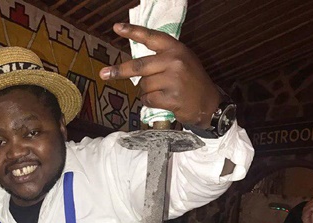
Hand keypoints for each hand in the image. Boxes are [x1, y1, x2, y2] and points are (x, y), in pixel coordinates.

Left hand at [99, 23, 219, 126]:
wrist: (209, 104)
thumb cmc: (192, 82)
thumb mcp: (183, 61)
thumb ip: (163, 58)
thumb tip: (134, 66)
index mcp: (176, 49)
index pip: (151, 37)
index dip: (133, 32)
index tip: (116, 28)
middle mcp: (174, 61)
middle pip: (139, 66)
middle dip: (119, 71)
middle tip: (104, 74)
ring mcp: (173, 79)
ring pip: (143, 86)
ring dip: (146, 92)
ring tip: (160, 93)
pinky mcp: (170, 97)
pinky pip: (148, 100)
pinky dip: (149, 102)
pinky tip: (162, 101)